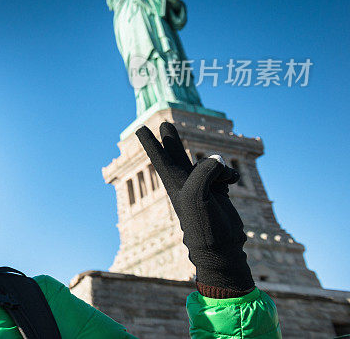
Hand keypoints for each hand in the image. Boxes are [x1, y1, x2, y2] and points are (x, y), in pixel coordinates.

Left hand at [136, 123, 253, 295]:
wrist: (221, 247)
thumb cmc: (202, 224)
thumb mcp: (198, 193)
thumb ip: (205, 171)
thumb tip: (217, 161)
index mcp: (173, 180)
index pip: (158, 155)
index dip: (149, 141)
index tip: (140, 129)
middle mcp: (185, 181)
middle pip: (175, 152)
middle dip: (170, 138)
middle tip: (164, 125)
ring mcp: (201, 186)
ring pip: (207, 163)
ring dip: (218, 164)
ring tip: (226, 178)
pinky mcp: (217, 191)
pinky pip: (225, 172)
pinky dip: (231, 174)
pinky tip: (232, 183)